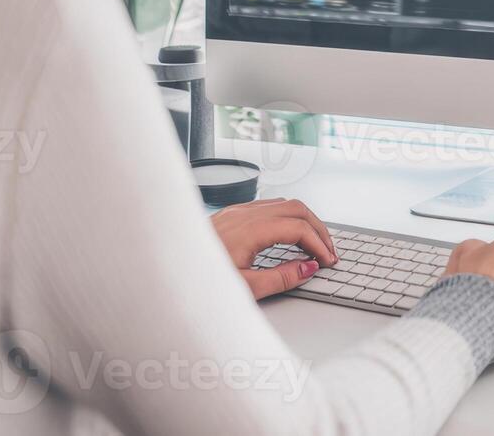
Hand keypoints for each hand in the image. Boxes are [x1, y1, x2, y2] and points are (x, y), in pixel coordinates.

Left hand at [210, 197, 339, 298]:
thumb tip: (308, 267)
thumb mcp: (245, 289)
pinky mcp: (231, 214)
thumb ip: (281, 278)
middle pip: (297, 208)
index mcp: (250, 229)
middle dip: (318, 228)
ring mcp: (237, 211)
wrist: (164, 271)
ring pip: (283, 204)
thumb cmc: (198, 282)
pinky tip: (288, 236)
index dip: (319, 244)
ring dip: (304, 221)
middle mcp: (244, 213)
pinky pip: (268, 207)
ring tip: (313, 245)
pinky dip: (287, 218)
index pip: (298, 227)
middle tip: (329, 251)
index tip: (328, 261)